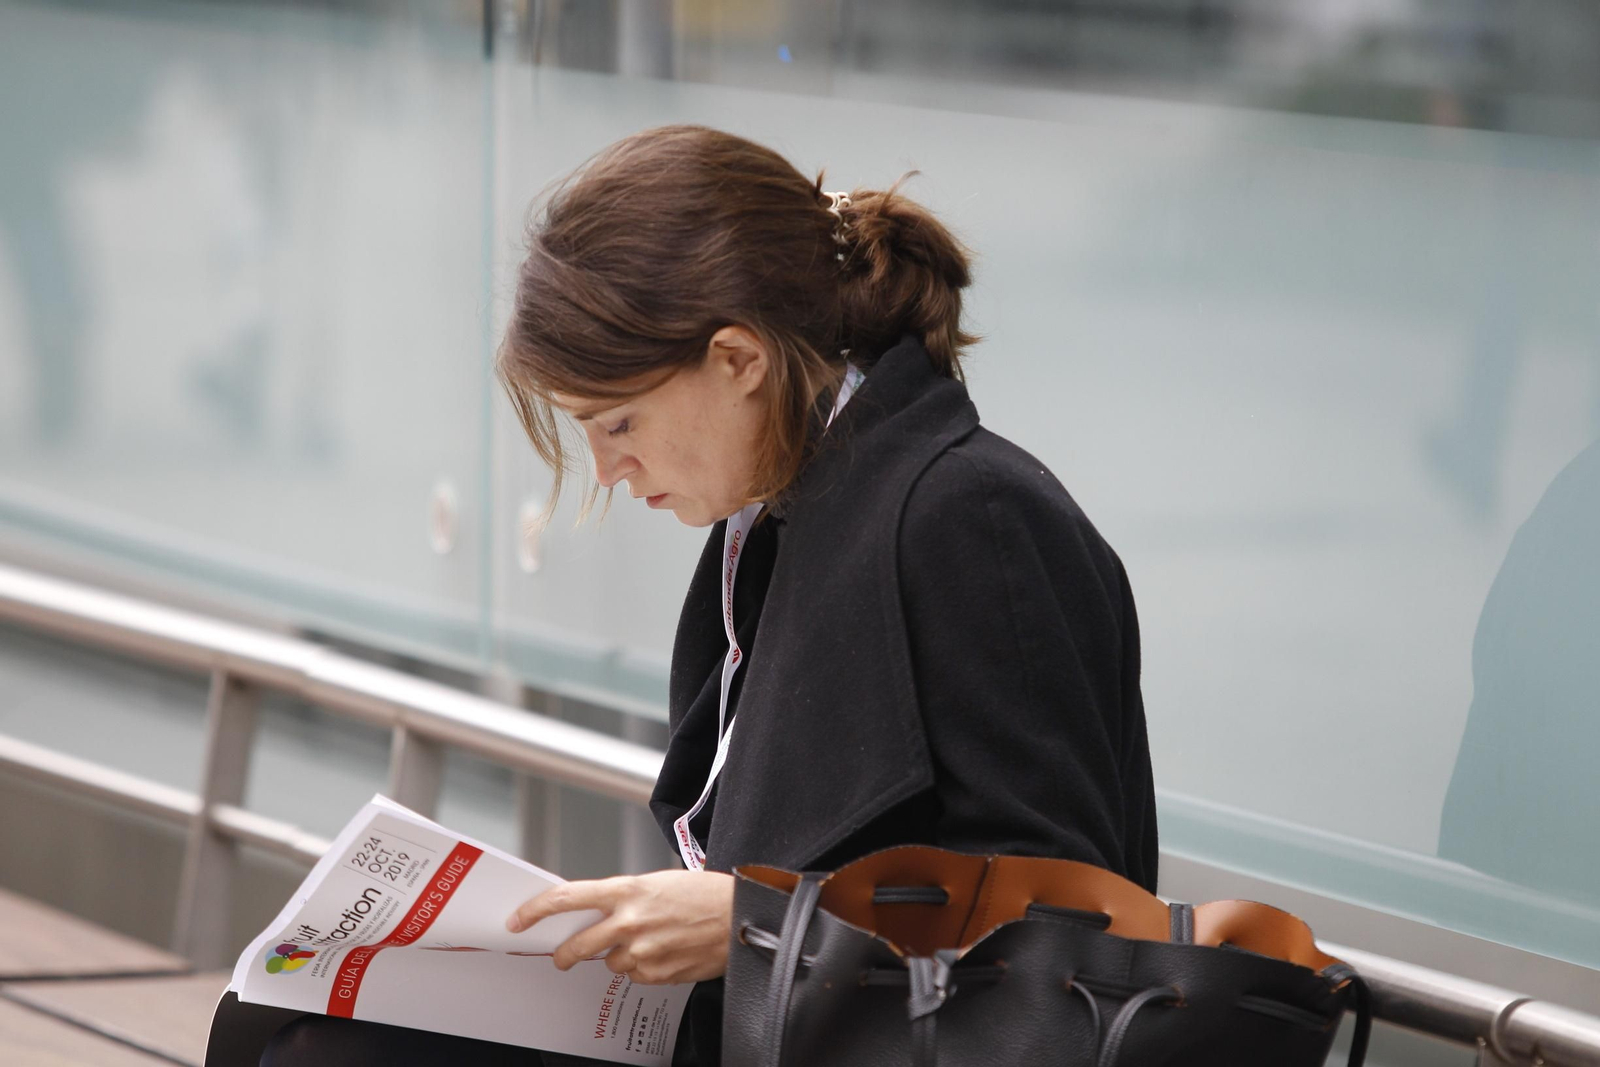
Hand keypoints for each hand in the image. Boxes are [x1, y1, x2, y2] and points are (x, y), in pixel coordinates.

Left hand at [505, 870, 733, 984]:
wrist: (742, 916)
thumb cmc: (706, 894)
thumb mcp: (658, 883)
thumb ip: (625, 898)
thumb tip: (600, 914)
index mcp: (627, 890)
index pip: (567, 898)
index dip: (536, 910)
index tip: (519, 918)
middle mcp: (629, 921)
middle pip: (578, 946)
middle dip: (565, 955)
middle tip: (562, 958)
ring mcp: (642, 951)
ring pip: (611, 964)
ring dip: (621, 957)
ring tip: (651, 942)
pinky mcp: (657, 973)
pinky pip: (638, 976)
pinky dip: (645, 968)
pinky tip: (666, 952)